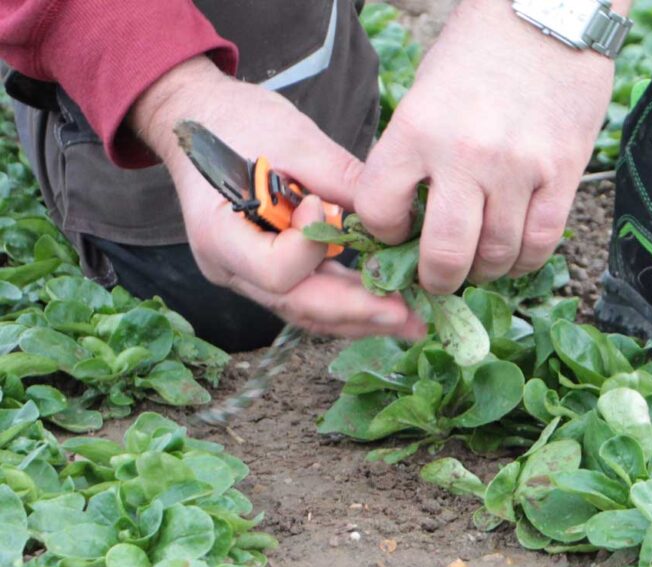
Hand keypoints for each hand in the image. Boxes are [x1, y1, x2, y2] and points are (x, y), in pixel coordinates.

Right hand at [129, 56, 424, 339]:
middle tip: (409, 317)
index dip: (310, 247)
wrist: (200, 120)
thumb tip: (391, 211)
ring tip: (411, 322)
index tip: (323, 205)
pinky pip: (309, 296)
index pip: (276, 270)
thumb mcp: (291, 138)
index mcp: (220, 234)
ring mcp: (247, 275)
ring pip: (307, 310)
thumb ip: (339, 176)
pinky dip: (348, 302)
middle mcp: (230, 267)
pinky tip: (387, 305)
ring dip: (360, 317)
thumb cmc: (238, 121)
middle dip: (357, 311)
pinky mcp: (268, 271)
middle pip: (298, 304)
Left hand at [355, 0, 616, 293]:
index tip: (397, 234)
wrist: (547, 11)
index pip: (381, 210)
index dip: (384, 233)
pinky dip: (525, 260)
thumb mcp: (424, 94)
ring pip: (497, 255)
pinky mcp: (563, 173)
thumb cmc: (478, 52)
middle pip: (445, 253)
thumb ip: (413, 156)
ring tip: (481, 263)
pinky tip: (516, 255)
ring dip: (485, 271)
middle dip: (436, 279)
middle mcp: (466, 153)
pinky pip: (541, 242)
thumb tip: (408, 219)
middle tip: (439, 279)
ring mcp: (518, 167)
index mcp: (417, 129)